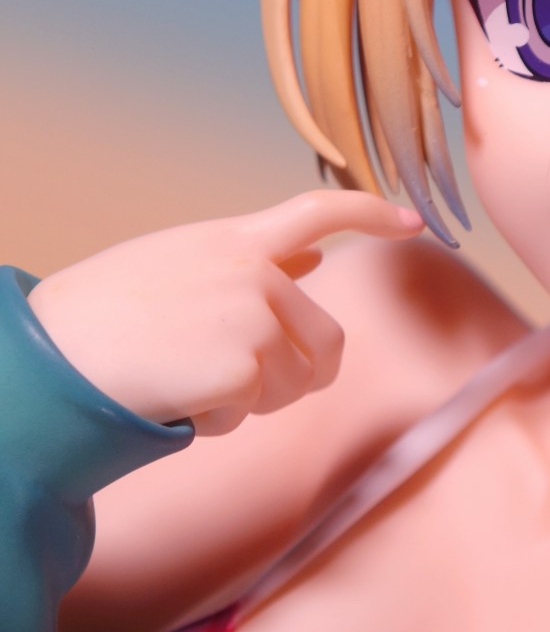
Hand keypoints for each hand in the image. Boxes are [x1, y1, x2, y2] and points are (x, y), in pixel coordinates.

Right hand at [28, 191, 423, 434]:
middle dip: (294, 375)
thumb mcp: (178, 266)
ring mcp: (253, 317)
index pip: (317, 211)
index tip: (413, 222)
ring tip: (185, 375)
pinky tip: (174, 396)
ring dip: (249, 400)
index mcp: (232, 240)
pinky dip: (216, 421)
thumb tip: (316, 260)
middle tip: (229, 380)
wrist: (53, 354)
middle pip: (327, 343)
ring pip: (295, 385)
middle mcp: (254, 273)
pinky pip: (253, 414)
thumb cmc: (101, 315)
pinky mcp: (246, 366)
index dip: (371, 213)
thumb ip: (252, 262)